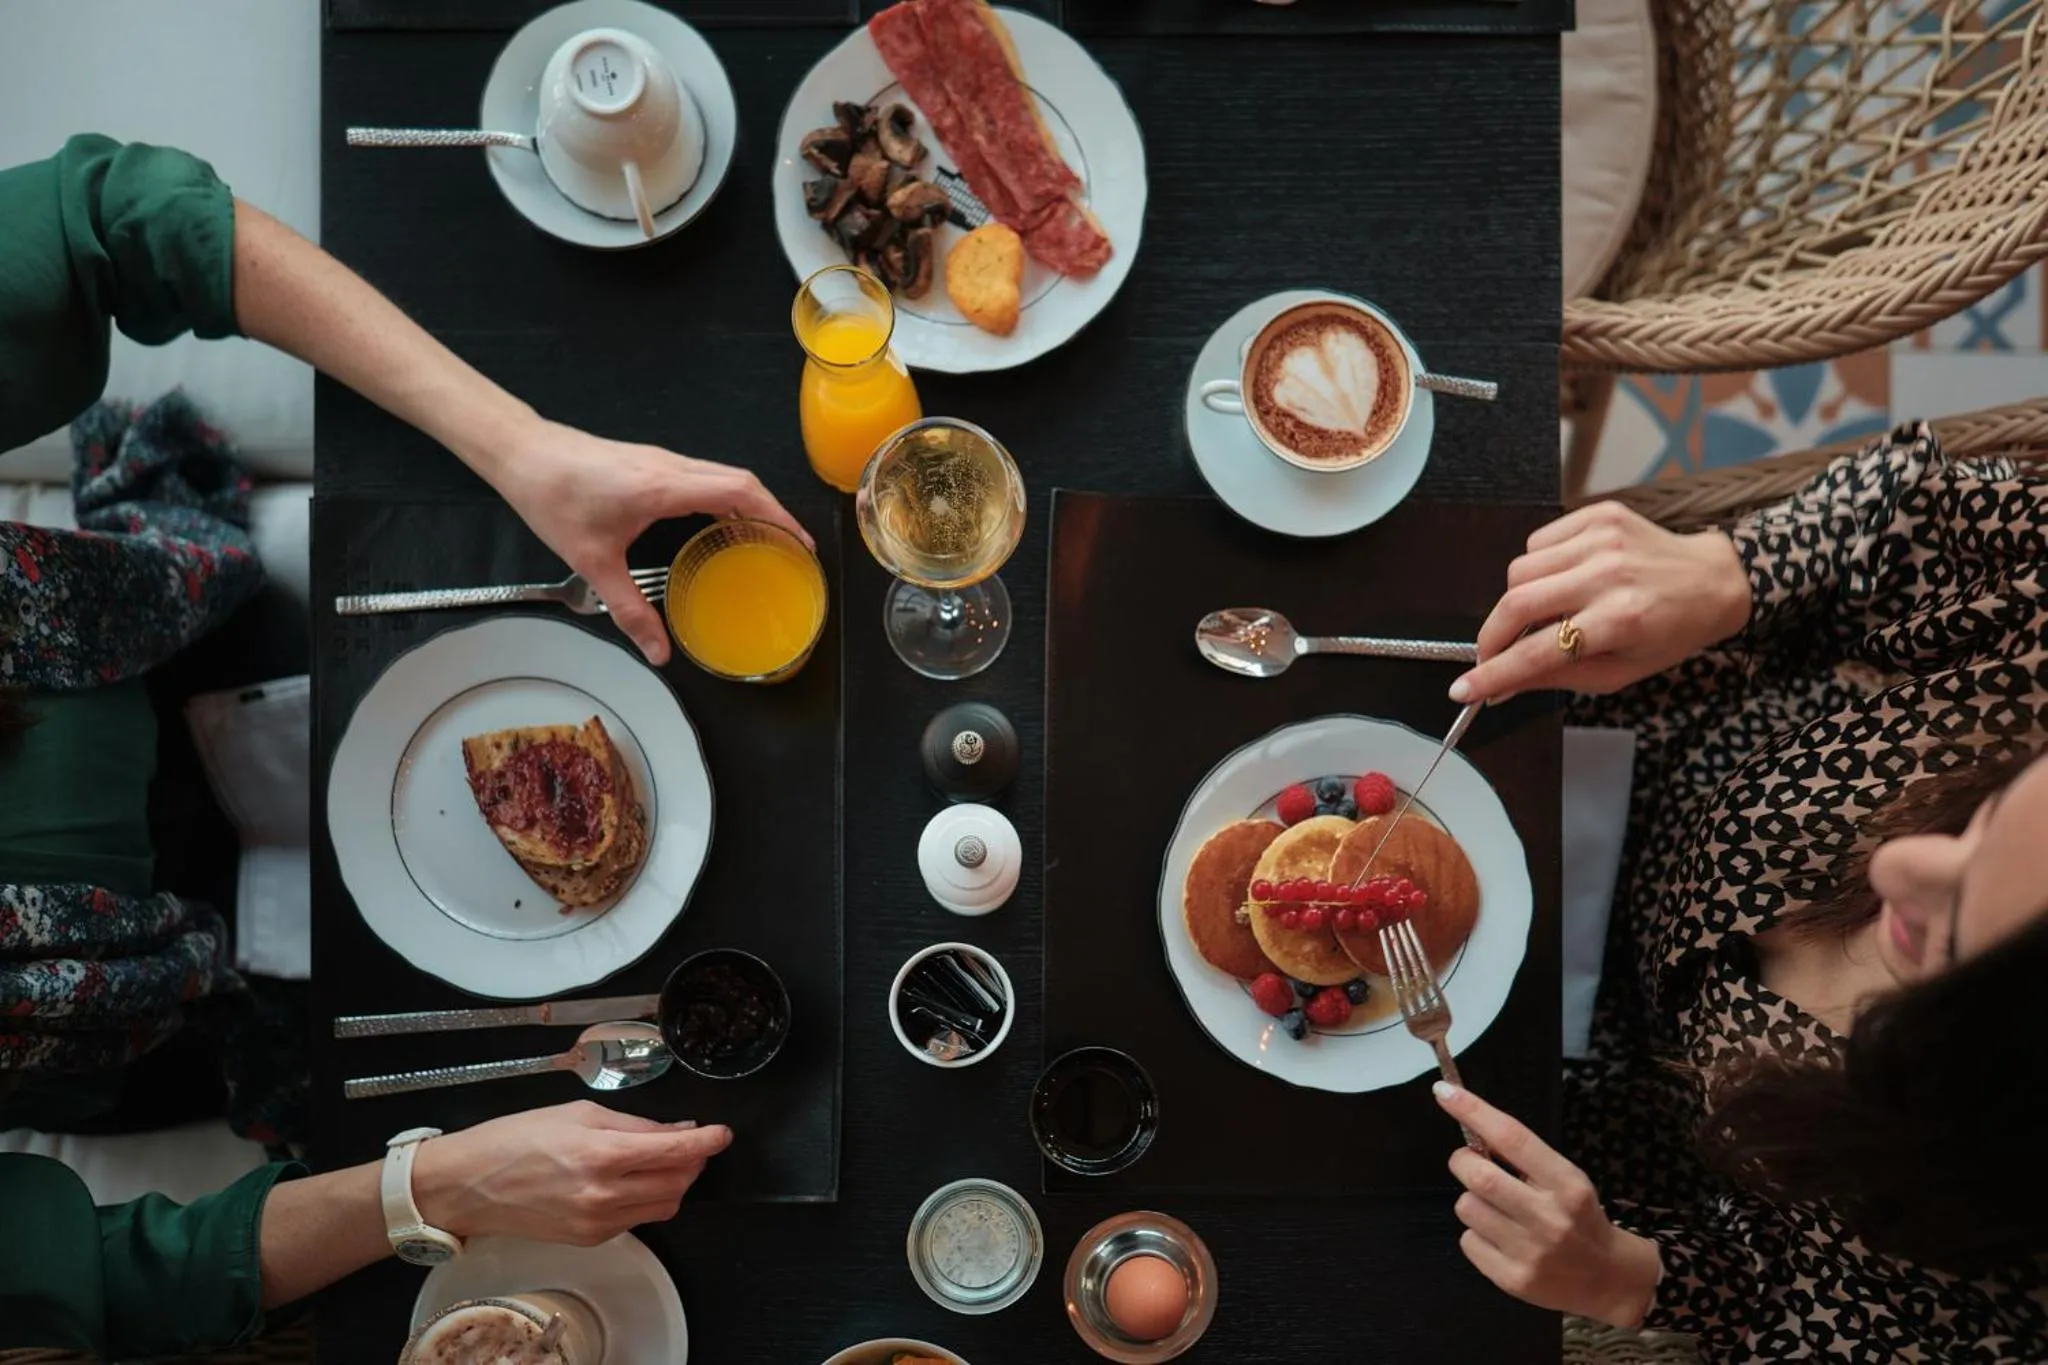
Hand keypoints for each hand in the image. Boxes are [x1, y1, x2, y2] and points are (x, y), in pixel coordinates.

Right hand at [412, 1100, 732, 1245]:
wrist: (468, 1185)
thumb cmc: (515, 1138)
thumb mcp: (578, 1113)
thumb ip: (634, 1125)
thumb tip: (678, 1132)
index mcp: (601, 1154)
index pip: (676, 1152)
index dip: (707, 1142)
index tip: (723, 1134)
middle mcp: (604, 1194)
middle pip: (678, 1183)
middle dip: (692, 1162)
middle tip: (687, 1142)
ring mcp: (598, 1222)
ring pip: (664, 1206)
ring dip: (673, 1183)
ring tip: (659, 1161)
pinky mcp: (590, 1239)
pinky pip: (637, 1219)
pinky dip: (644, 1199)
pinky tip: (628, 1181)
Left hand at [484, 417, 813, 665]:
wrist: (521, 453)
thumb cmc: (552, 497)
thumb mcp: (592, 562)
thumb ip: (629, 611)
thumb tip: (658, 652)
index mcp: (663, 487)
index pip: (739, 491)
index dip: (776, 516)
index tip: (799, 543)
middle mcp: (670, 467)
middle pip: (741, 480)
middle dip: (774, 512)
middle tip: (792, 548)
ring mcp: (661, 460)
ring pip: (723, 474)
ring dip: (751, 503)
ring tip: (765, 539)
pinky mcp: (650, 462)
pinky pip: (704, 476)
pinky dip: (726, 497)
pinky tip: (721, 524)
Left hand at [1434, 1082, 1661, 1327]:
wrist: (1606, 1278)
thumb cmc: (1579, 1217)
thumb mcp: (1567, 1179)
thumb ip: (1525, 1158)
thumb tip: (1472, 1130)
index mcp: (1566, 1183)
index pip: (1512, 1138)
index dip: (1473, 1111)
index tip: (1444, 1092)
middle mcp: (1549, 1217)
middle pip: (1479, 1176)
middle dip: (1463, 1161)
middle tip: (1470, 1163)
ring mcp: (1530, 1251)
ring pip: (1467, 1207)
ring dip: (1472, 1200)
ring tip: (1496, 1209)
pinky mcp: (1512, 1279)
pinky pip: (1467, 1241)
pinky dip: (1475, 1234)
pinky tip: (1500, 1239)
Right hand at [1447, 501, 1748, 704]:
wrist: (1713, 580)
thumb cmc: (1669, 634)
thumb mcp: (1620, 672)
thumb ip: (1557, 677)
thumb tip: (1503, 685)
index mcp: (1620, 620)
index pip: (1537, 651)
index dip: (1494, 673)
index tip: (1463, 690)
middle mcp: (1608, 574)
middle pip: (1517, 602)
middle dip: (1491, 637)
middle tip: (1490, 656)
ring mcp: (1602, 538)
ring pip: (1520, 570)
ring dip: (1518, 600)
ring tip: (1546, 612)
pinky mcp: (1598, 515)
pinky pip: (1537, 543)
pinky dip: (1538, 568)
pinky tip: (1563, 580)